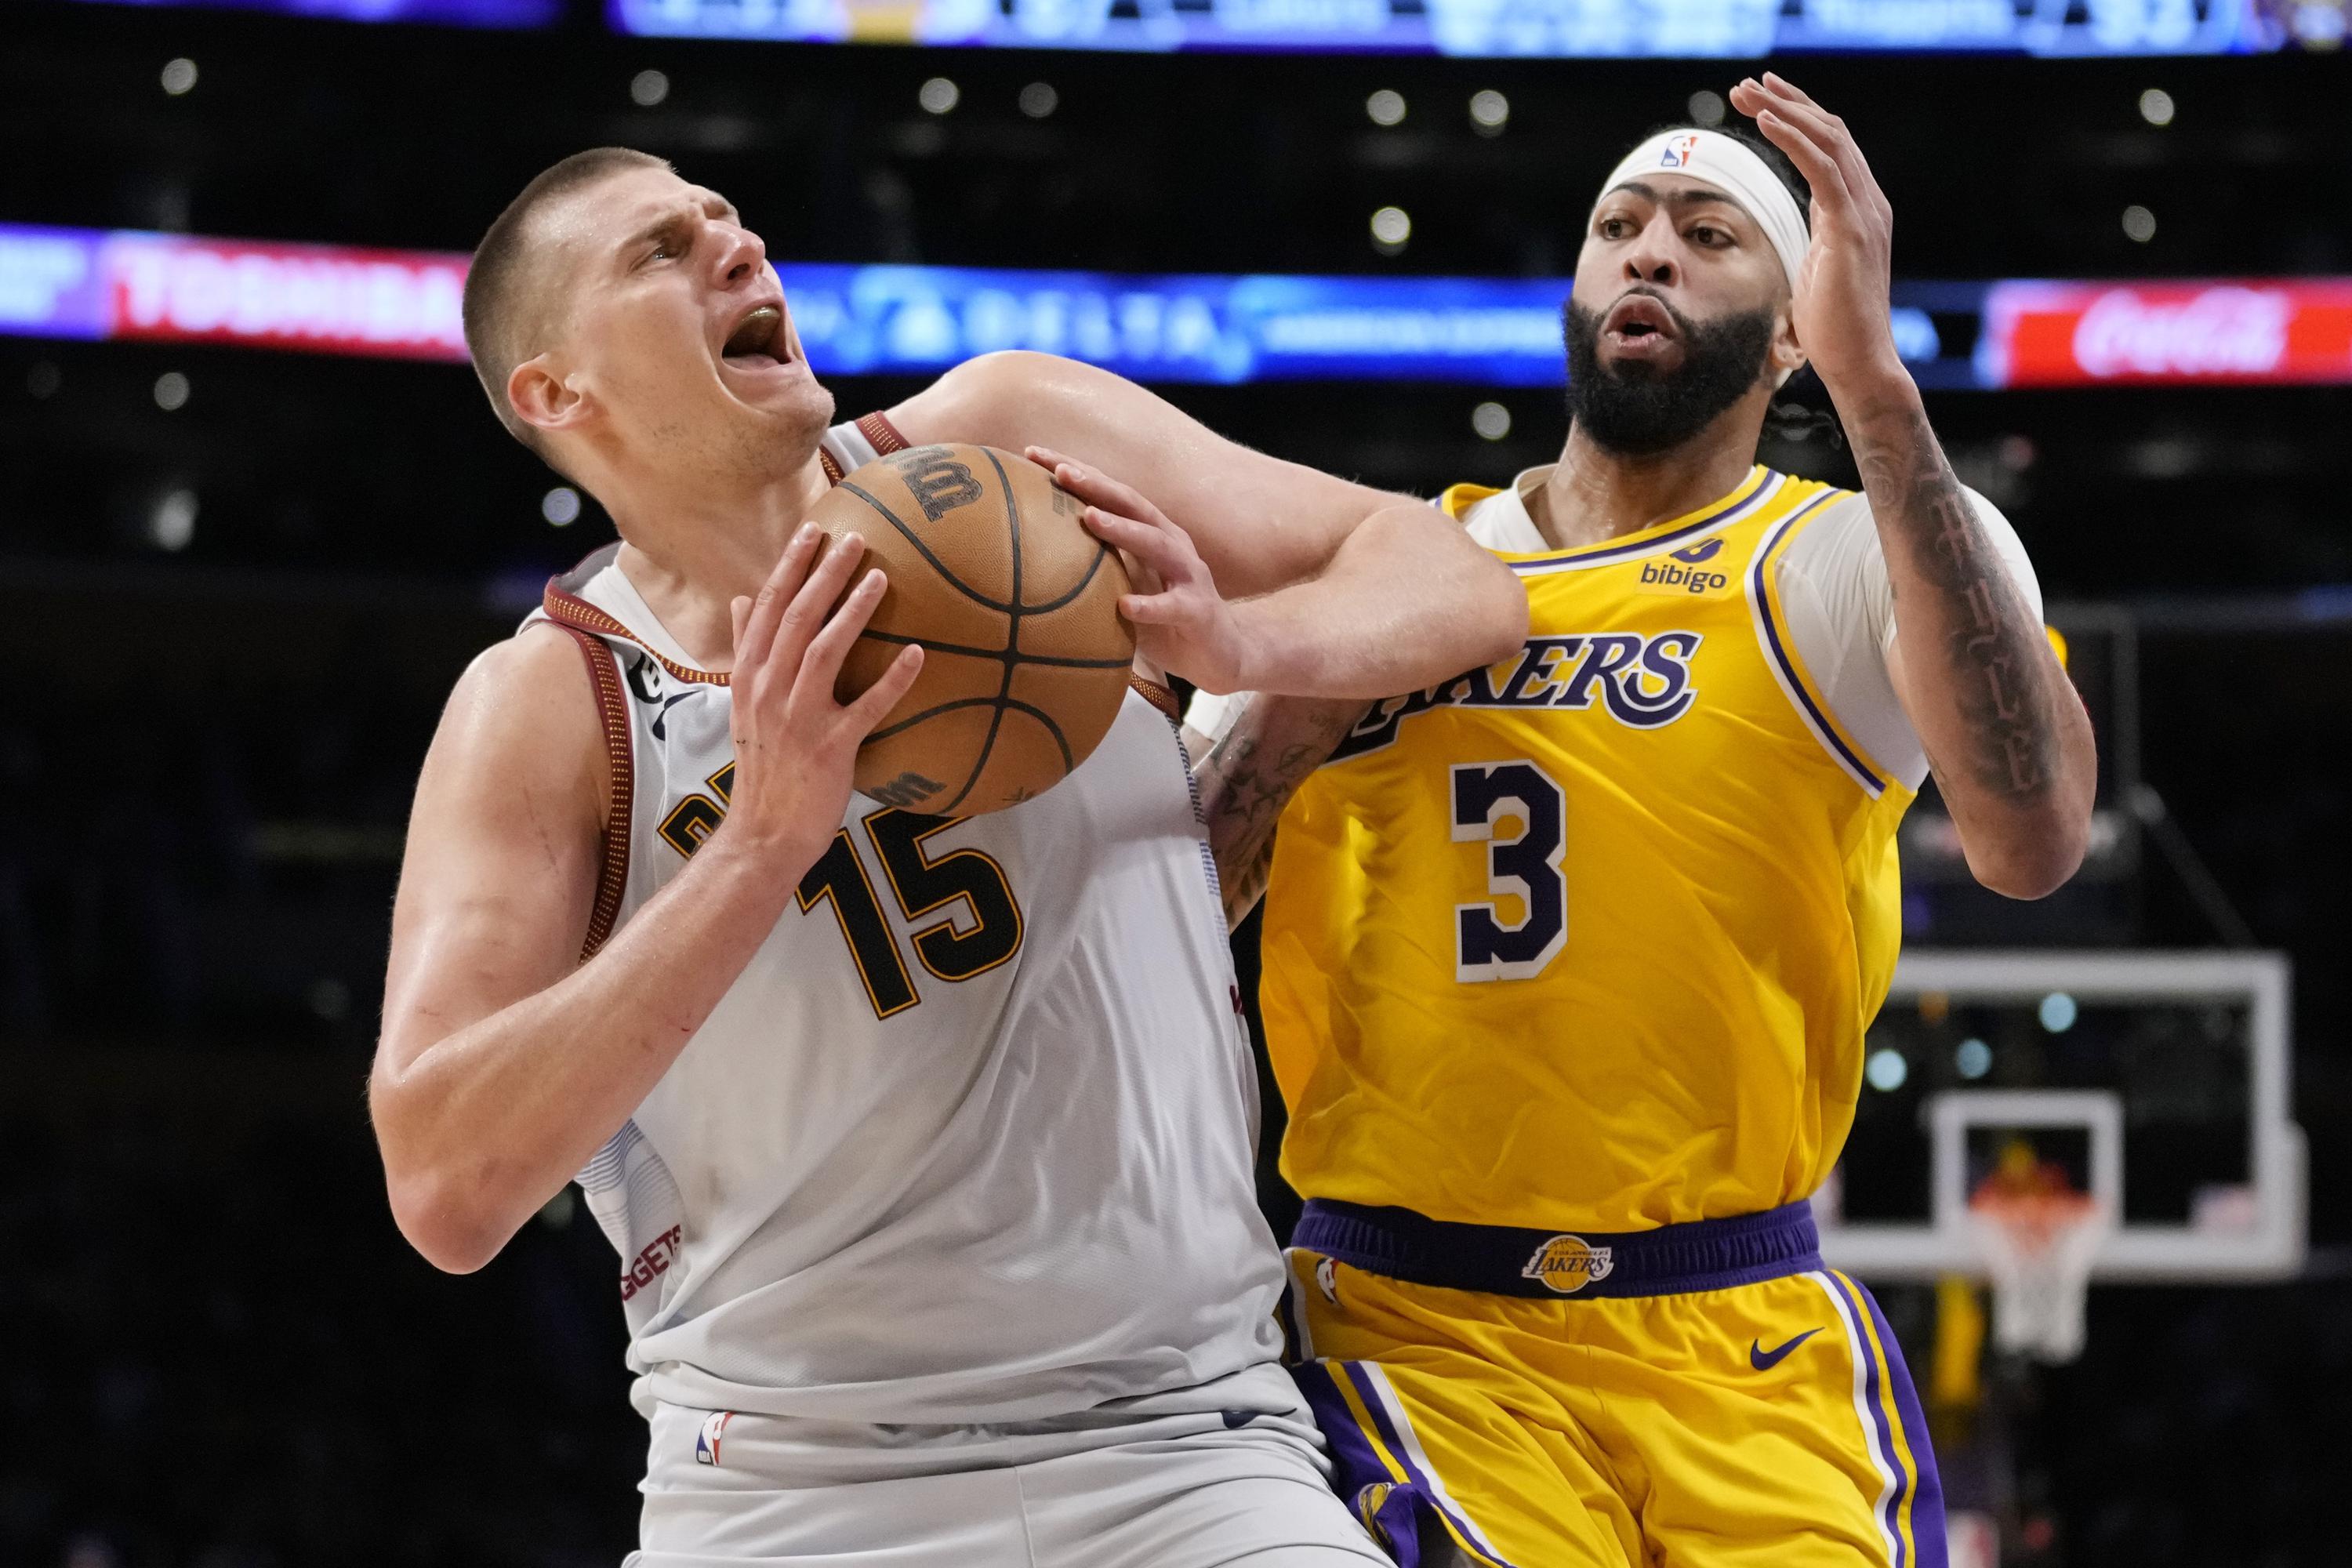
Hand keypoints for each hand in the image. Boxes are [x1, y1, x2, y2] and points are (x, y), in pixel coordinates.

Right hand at [722, 523, 923, 863]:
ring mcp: (798, 718)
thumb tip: (742, 598)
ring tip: (880, 579)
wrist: (763, 832)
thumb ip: (745, 650)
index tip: (813, 530)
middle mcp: (768, 690)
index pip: (767, 609)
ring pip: (823, 652)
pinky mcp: (830, 748)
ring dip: (852, 612)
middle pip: (796, 619)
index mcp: (749, 676)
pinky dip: (892, 679)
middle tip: (855, 540)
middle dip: (823, 575)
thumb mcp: (741, 704)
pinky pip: (866, 707)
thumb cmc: (764, 766)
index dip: (790, 567)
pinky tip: (916, 653)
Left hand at [1025, 446, 1261, 695]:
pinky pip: (1173, 606)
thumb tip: (1033, 556)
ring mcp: (1189, 575)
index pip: (1110, 495)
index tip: (1032, 454)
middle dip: (1096, 485)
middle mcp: (1172, 543)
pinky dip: (1150, 605)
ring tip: (1089, 518)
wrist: (1220, 655)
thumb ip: (1094, 566)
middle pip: (1133, 505)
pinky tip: (1125, 606)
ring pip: (1156, 544)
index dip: (1076, 471)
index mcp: (1152, 532)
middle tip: (1059, 471)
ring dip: (1122, 529)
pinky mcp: (1199, 611)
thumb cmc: (1163, 618)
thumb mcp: (1126, 585)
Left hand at [1728, 73, 1906, 396]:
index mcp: (1858, 210)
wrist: (1860, 362)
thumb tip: (1801, 227)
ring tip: (1747, 92)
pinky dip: (1793, 139)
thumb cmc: (1833, 328)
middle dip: (1786, 102)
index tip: (1760, 101)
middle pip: (1828, 132)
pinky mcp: (1850, 229)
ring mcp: (1863, 212)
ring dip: (1783, 110)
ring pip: (1825, 140)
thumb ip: (1815, 238)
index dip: (1797, 118)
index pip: (1830, 147)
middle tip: (1745, 85)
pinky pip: (1822, 169)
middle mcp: (1867, 202)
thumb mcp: (1818, 268)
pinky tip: (1765, 121)